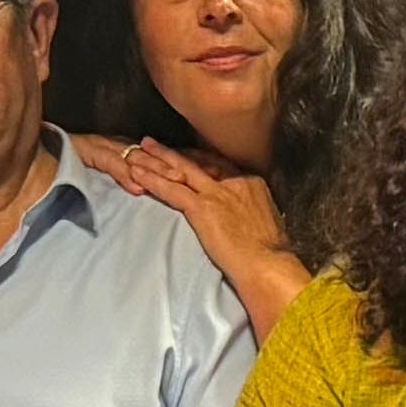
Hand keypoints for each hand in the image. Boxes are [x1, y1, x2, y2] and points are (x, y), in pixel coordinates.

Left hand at [108, 140, 290, 274]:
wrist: (268, 263)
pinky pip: (172, 190)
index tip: (180, 153)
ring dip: (154, 160)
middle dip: (171, 152)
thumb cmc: (271, 251)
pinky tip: (136, 175)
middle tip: (150, 143)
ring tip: (135, 152)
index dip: (194, 157)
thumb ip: (251, 209)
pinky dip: (152, 181)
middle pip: (196, 161)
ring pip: (180, 170)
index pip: (216, 163)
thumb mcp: (266, 219)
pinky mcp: (202, 208)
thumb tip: (246, 212)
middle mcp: (233, 180)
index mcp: (250, 181)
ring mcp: (217, 192)